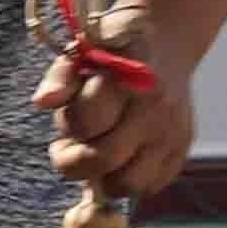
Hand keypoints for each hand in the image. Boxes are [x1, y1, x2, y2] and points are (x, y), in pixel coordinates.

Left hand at [37, 3, 197, 199]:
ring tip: (98, 155)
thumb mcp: (80, 52)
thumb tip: (44, 101)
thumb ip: (59, 78)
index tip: (65, 122)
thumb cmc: (112, 50)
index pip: (85, 124)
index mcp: (128, 81)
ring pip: (129, 185)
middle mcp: (156, 110)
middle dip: (74, 161)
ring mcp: (173, 132)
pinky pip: (152, 186)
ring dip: (104, 179)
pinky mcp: (182, 148)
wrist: (166, 41)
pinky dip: (129, 181)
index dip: (67, 128)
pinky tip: (120, 159)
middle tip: (71, 148)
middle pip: (103, 161)